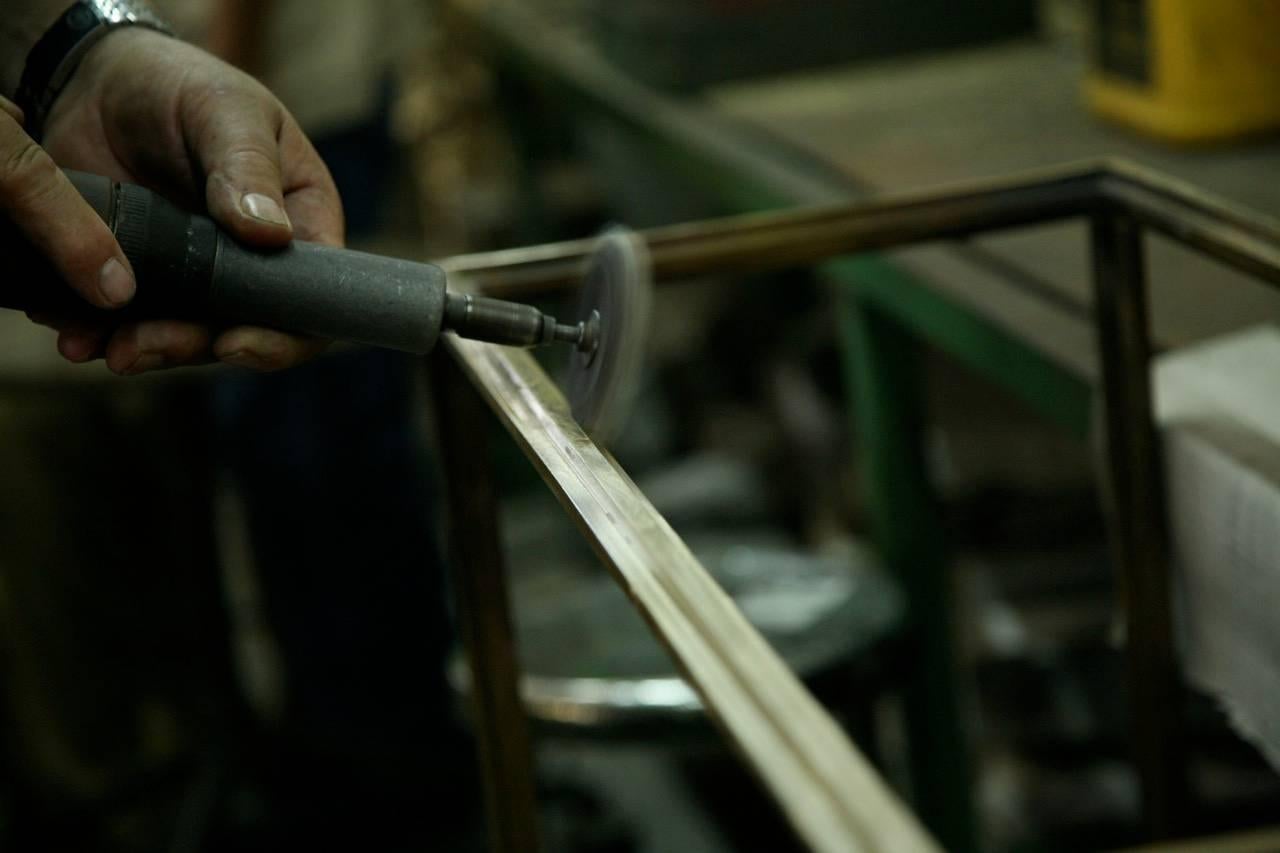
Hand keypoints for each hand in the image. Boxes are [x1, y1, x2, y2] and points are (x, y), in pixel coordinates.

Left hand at [28, 28, 342, 373]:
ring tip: (105, 347)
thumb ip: (248, 168)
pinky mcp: (146, 280)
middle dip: (195, 348)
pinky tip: (78, 334)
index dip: (282, 336)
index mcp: (301, 226)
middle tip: (143, 346)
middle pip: (245, 332)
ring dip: (147, 349)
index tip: (235, 340)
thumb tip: (271, 234)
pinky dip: (103, 334)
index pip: (311, 301)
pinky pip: (131, 321)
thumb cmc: (186, 86)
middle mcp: (256, 264)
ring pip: (187, 337)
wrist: (100, 82)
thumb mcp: (227, 113)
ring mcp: (199, 279)